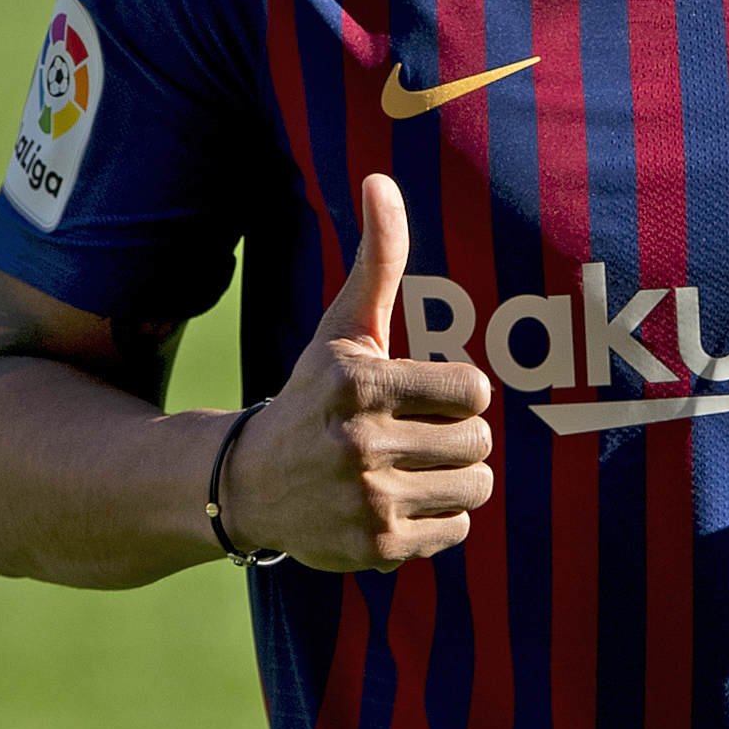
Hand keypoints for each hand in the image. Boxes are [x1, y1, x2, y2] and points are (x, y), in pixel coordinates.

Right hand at [222, 174, 494, 570]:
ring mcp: (366, 503)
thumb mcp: (344, 327)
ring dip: (452, 479)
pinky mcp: (374, 550)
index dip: (456, 392)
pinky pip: (456, 532)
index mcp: (361, 385)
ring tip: (408, 468)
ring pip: (476, 488)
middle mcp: (360, 446)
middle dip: (456, 437)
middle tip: (413, 435)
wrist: (248, 483)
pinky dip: (437, 521)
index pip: (475, 391)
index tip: (421, 395)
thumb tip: (380, 179)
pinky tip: (396, 504)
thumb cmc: (315, 395)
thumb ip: (377, 258)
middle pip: (479, 443)